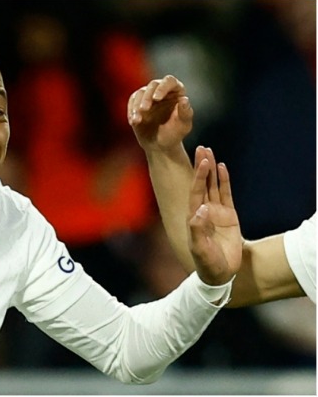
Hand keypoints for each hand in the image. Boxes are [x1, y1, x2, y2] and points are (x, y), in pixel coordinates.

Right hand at [127, 75, 192, 152]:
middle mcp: (162, 90)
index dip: (163, 87)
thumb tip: (184, 99)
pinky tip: (133, 122)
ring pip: (140, 93)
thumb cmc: (175, 134)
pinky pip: (132, 102)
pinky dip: (131, 111)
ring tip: (137, 120)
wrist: (161, 145)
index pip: (169, 81)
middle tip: (144, 109)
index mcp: (177, 92)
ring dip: (137, 105)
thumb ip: (185, 113)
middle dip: (147, 96)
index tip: (157, 98)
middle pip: (153, 85)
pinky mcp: (137, 103)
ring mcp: (149, 96)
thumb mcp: (183, 126)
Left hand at [188, 147, 241, 284]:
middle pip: (202, 184)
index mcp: (193, 216)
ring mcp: (216, 212)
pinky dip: (224, 181)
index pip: (195, 192)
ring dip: (211, 170)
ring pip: (213, 186)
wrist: (221, 273)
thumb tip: (201, 209)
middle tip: (201, 148)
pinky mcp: (229, 216)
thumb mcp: (199, 248)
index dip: (197, 177)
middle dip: (201, 167)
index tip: (200, 161)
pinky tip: (222, 168)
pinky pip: (226, 194)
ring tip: (210, 153)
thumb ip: (197, 230)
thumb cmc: (206, 263)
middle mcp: (203, 211)